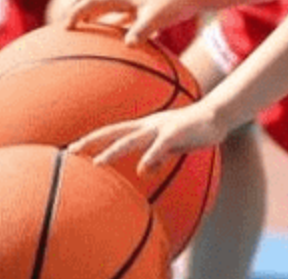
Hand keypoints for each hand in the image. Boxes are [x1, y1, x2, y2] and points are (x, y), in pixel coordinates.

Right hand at [66, 0, 196, 44]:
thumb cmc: (175, 4)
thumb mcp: (157, 19)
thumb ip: (142, 30)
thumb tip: (128, 45)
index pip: (91, 0)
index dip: (76, 13)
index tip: (67, 28)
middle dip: (76, 4)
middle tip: (67, 23)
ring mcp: (132, 0)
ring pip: (104, 2)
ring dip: (91, 13)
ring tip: (81, 30)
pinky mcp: (140, 8)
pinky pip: (118, 15)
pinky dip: (109, 23)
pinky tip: (109, 38)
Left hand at [69, 101, 226, 175]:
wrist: (217, 115)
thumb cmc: (192, 130)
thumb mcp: (171, 147)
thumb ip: (156, 158)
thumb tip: (142, 171)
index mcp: (144, 127)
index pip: (113, 132)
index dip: (92, 139)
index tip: (72, 149)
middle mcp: (148, 125)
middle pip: (114, 132)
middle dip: (92, 141)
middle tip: (70, 152)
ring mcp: (161, 127)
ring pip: (132, 139)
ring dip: (113, 151)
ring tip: (96, 164)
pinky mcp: (176, 133)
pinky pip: (160, 146)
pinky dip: (150, 156)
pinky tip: (142, 169)